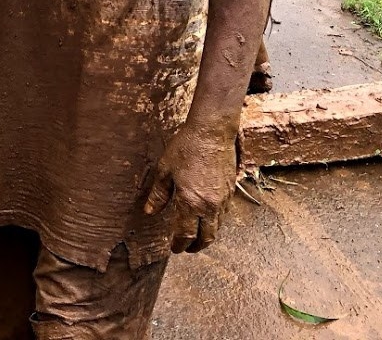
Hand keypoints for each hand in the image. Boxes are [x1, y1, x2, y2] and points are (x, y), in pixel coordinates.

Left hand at [142, 124, 238, 252]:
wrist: (212, 132)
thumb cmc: (186, 148)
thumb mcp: (165, 170)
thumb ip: (159, 194)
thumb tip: (150, 211)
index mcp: (190, 202)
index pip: (185, 234)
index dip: (179, 245)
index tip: (174, 249)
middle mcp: (209, 206)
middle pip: (205, 237)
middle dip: (196, 247)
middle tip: (187, 249)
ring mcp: (223, 200)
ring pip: (217, 227)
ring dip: (207, 235)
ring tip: (198, 236)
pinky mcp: (231, 191)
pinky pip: (224, 214)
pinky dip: (216, 222)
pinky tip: (209, 217)